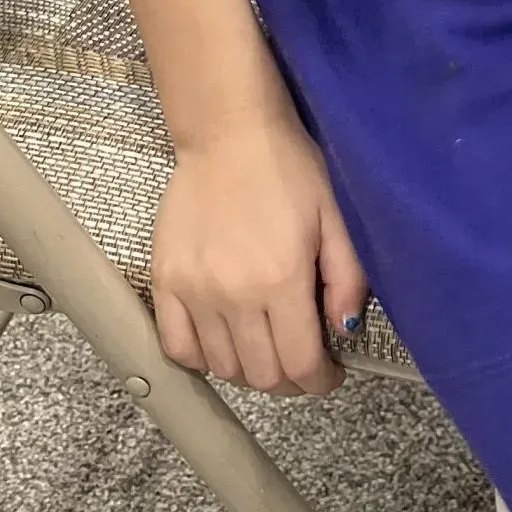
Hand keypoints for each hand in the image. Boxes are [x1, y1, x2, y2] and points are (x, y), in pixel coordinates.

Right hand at [151, 109, 369, 396]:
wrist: (228, 131)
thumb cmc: (288, 166)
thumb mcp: (335, 214)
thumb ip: (347, 278)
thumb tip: (345, 332)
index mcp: (282, 279)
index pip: (300, 364)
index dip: (319, 380)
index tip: (329, 374)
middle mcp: (235, 294)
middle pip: (262, 375)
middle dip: (290, 380)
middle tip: (303, 362)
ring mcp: (194, 291)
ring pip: (222, 367)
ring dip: (250, 370)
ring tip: (267, 347)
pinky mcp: (165, 280)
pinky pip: (177, 345)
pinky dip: (202, 357)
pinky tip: (222, 342)